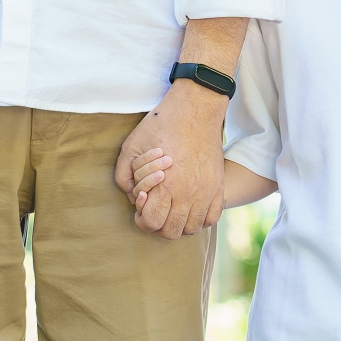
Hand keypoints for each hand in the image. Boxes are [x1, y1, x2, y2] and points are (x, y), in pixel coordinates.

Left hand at [114, 81, 227, 238]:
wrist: (195, 108)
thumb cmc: (161, 125)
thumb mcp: (131, 146)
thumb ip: (123, 176)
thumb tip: (132, 197)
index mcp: (165, 185)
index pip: (152, 224)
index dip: (142, 220)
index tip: (142, 208)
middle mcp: (187, 193)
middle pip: (171, 232)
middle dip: (158, 225)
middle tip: (156, 209)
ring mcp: (206, 191)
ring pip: (192, 228)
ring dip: (179, 224)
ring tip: (173, 208)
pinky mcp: (218, 186)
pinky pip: (212, 218)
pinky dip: (201, 219)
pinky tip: (190, 206)